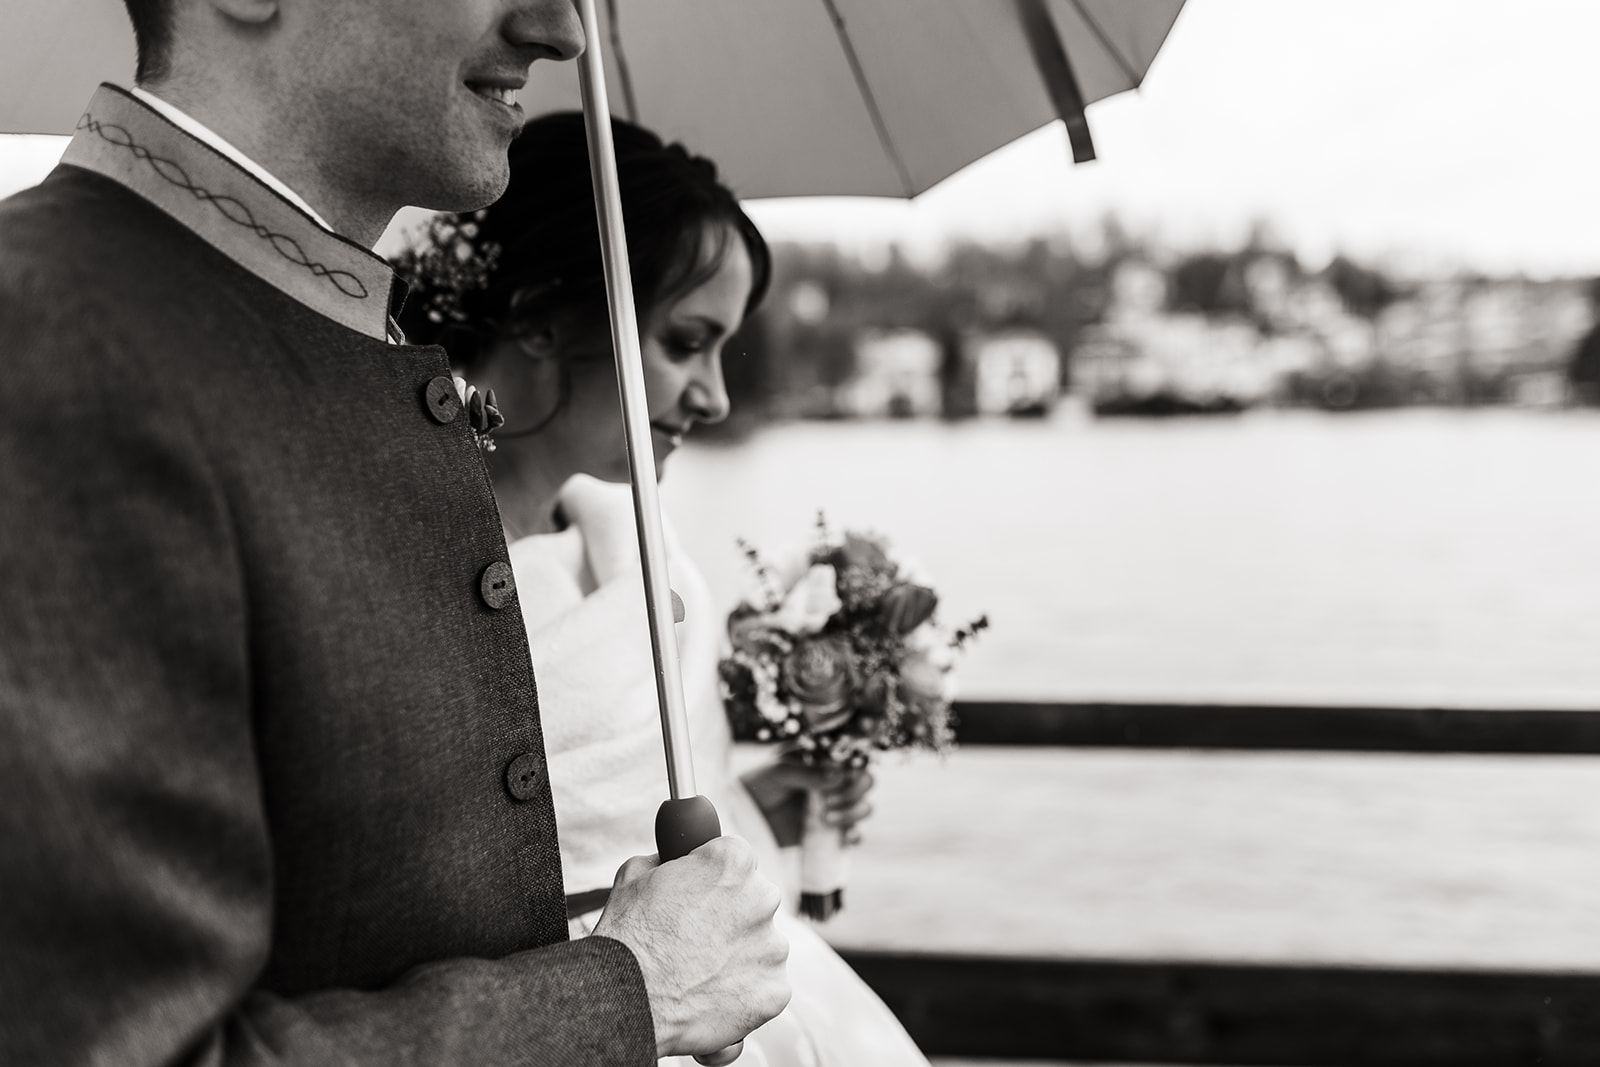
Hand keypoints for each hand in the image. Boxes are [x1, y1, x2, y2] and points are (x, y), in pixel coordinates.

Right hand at [592, 837, 789, 1058]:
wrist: (625, 1003)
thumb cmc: (627, 938)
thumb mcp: (635, 875)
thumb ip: (667, 860)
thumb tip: (671, 860)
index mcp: (734, 862)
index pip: (737, 859)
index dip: (715, 879)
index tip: (699, 897)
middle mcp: (762, 898)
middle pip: (755, 901)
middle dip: (731, 917)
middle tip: (697, 939)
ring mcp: (772, 948)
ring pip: (761, 946)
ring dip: (739, 956)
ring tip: (699, 974)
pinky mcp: (774, 990)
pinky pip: (764, 987)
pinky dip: (744, 993)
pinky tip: (710, 998)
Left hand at [740, 760, 874, 848]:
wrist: (742, 816)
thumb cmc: (758, 784)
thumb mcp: (780, 772)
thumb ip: (808, 774)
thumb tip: (839, 776)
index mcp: (824, 761)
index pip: (854, 759)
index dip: (855, 768)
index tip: (841, 777)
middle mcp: (833, 783)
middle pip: (866, 783)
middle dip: (855, 792)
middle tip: (828, 801)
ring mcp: (833, 807)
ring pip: (864, 807)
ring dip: (853, 813)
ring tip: (825, 818)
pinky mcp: (829, 832)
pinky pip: (855, 834)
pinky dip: (856, 835)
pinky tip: (844, 837)